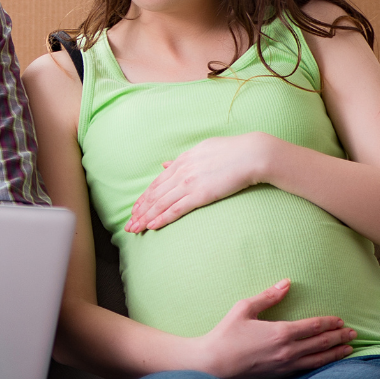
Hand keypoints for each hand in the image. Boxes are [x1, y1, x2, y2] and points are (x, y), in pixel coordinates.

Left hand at [127, 132, 274, 233]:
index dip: (144, 197)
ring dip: (146, 218)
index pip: (157, 183)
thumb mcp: (201, 150)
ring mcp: (189, 183)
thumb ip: (183, 159)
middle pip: (154, 195)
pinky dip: (162, 218)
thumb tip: (165, 164)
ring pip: (161, 203)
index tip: (135, 208)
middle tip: (128, 224)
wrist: (251, 154)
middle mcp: (181, 172)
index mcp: (182, 161)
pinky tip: (152, 226)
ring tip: (135, 229)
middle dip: (139, 211)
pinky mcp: (200, 195)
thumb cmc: (231, 151)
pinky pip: (176, 209)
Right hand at [196, 279, 354, 378]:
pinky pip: (307, 370)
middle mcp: (288, 351)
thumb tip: (286, 283)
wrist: (213, 364)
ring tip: (349, 349)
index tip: (340, 320)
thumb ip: (268, 296)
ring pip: (318, 360)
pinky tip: (327, 362)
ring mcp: (285, 366)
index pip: (313, 326)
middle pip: (321, 343)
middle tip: (354, 333)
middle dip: (339, 337)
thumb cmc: (226, 334)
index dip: (329, 322)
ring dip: (335, 353)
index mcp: (280, 332)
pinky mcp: (280, 376)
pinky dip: (322, 365)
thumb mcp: (244, 309)